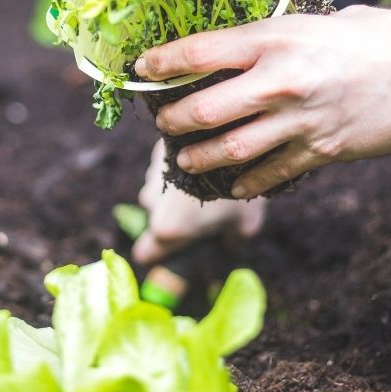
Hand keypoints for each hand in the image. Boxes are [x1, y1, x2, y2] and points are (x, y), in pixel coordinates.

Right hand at [132, 139, 266, 264]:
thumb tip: (228, 243)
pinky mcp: (158, 150)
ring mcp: (152, 174)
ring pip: (157, 192)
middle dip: (173, 217)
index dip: (156, 256)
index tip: (166, 254)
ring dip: (174, 192)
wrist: (233, 135)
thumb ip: (229, 241)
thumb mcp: (245, 225)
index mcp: (169, 228)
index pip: (145, 253)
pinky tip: (200, 163)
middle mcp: (152, 202)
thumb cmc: (241, 190)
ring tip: (204, 183)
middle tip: (202, 212)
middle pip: (155, 219)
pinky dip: (176, 169)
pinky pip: (163, 168)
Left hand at [134, 6, 390, 198]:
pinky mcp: (319, 151)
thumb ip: (285, 36)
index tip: (143, 68)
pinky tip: (232, 187)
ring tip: (184, 159)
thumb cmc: (382, 37)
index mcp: (274, 39)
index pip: (200, 50)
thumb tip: (259, 44)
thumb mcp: (324, 21)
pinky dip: (247, 182)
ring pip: (229, 148)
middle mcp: (277, 82)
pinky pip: (270, 173)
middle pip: (204, 109)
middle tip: (162, 122)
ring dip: (199, 157)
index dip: (163, 61)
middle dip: (173, 119)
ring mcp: (296, 121)